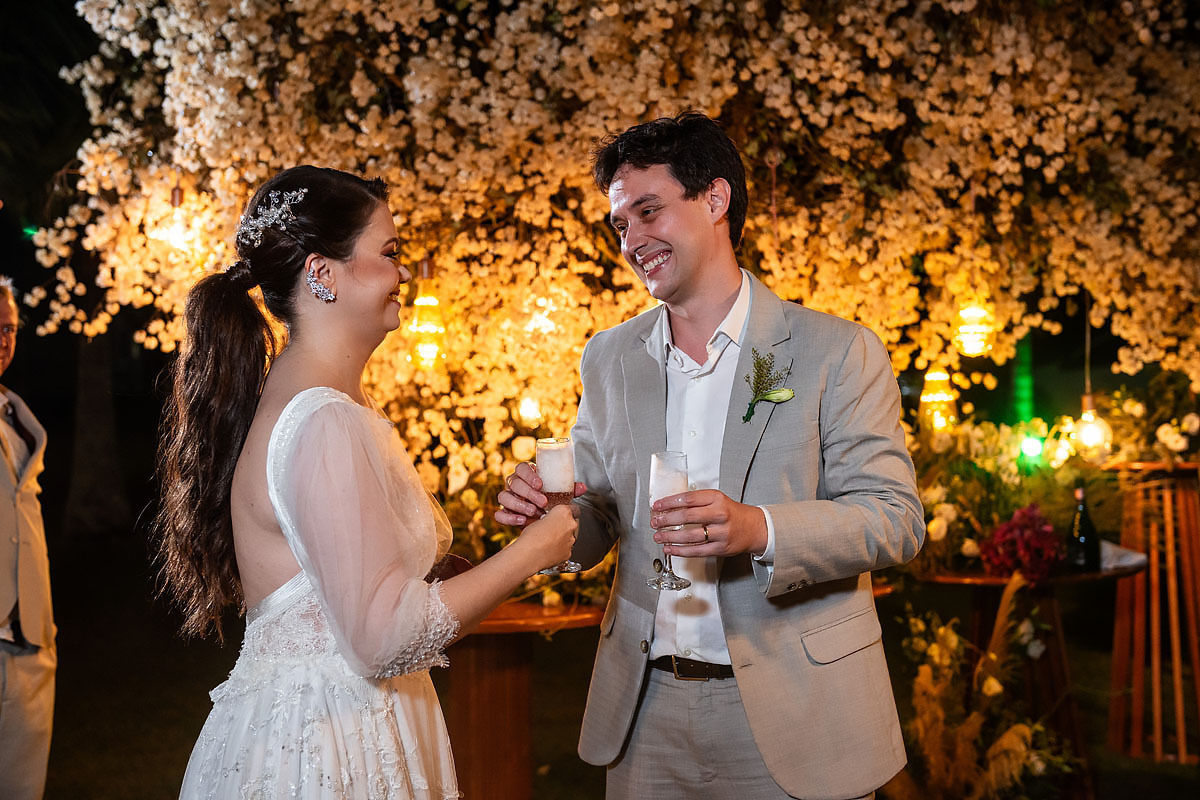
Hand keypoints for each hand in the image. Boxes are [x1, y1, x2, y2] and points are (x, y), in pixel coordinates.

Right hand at [495, 461, 585, 526]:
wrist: (540, 521)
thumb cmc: (549, 501)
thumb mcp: (558, 494)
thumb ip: (569, 490)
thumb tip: (582, 488)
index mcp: (526, 475)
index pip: (521, 468)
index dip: (529, 475)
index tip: (540, 484)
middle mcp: (514, 485)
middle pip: (514, 482)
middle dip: (528, 493)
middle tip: (543, 502)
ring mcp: (508, 498)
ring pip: (504, 497)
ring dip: (519, 505)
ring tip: (533, 512)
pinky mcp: (504, 512)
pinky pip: (499, 514)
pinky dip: (509, 518)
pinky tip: (522, 521)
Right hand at [518, 503, 578, 571]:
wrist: (530, 555)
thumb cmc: (530, 537)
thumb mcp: (537, 520)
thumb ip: (549, 518)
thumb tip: (549, 522)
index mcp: (563, 512)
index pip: (572, 508)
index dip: (564, 513)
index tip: (560, 516)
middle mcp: (570, 525)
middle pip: (571, 524)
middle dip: (563, 527)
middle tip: (551, 530)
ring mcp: (571, 540)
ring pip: (569, 537)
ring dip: (561, 538)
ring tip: (547, 541)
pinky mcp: (568, 552)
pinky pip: (566, 549)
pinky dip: (559, 549)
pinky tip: (549, 550)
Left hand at [650, 489, 766, 557]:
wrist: (754, 528)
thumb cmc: (732, 513)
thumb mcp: (717, 500)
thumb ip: (696, 502)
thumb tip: (669, 507)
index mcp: (717, 499)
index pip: (688, 499)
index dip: (669, 502)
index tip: (657, 506)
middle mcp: (720, 514)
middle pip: (687, 516)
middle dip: (667, 520)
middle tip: (655, 522)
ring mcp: (721, 533)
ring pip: (690, 536)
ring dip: (670, 537)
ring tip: (658, 536)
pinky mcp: (721, 548)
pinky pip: (696, 551)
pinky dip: (680, 551)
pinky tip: (670, 548)